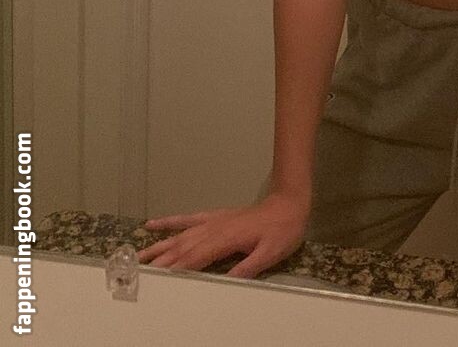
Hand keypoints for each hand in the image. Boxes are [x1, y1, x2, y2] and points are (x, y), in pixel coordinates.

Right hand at [136, 191, 308, 279]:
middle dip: (161, 261)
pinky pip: (189, 218)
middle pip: (183, 247)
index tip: (157, 279)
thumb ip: (247, 268)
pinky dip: (170, 221)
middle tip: (137, 273)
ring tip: (138, 256)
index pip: (196, 258)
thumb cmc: (282, 231)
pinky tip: (154, 224)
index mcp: (227, 239)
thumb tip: (223, 282)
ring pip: (181, 234)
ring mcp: (213, 220)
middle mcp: (215, 228)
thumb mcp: (270, 254)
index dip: (176, 269)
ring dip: (160, 246)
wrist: (289, 204)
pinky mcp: (215, 216)